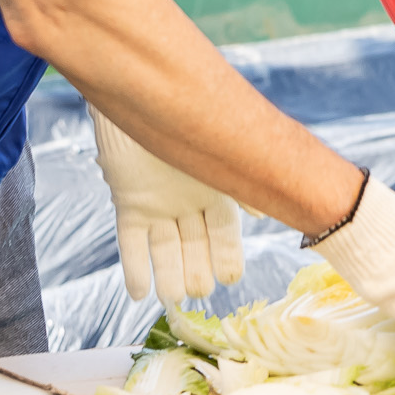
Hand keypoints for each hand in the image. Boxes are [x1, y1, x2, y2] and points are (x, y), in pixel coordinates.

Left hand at [91, 110, 246, 303]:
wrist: (137, 95)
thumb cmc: (185, 118)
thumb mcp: (216, 153)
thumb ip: (240, 183)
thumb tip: (265, 213)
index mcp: (214, 190)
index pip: (225, 232)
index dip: (227, 256)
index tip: (231, 279)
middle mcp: (188, 202)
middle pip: (195, 245)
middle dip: (197, 270)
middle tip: (199, 293)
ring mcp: (157, 204)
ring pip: (165, 248)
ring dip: (168, 274)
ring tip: (172, 299)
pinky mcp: (129, 203)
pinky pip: (131, 241)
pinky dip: (134, 267)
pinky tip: (138, 292)